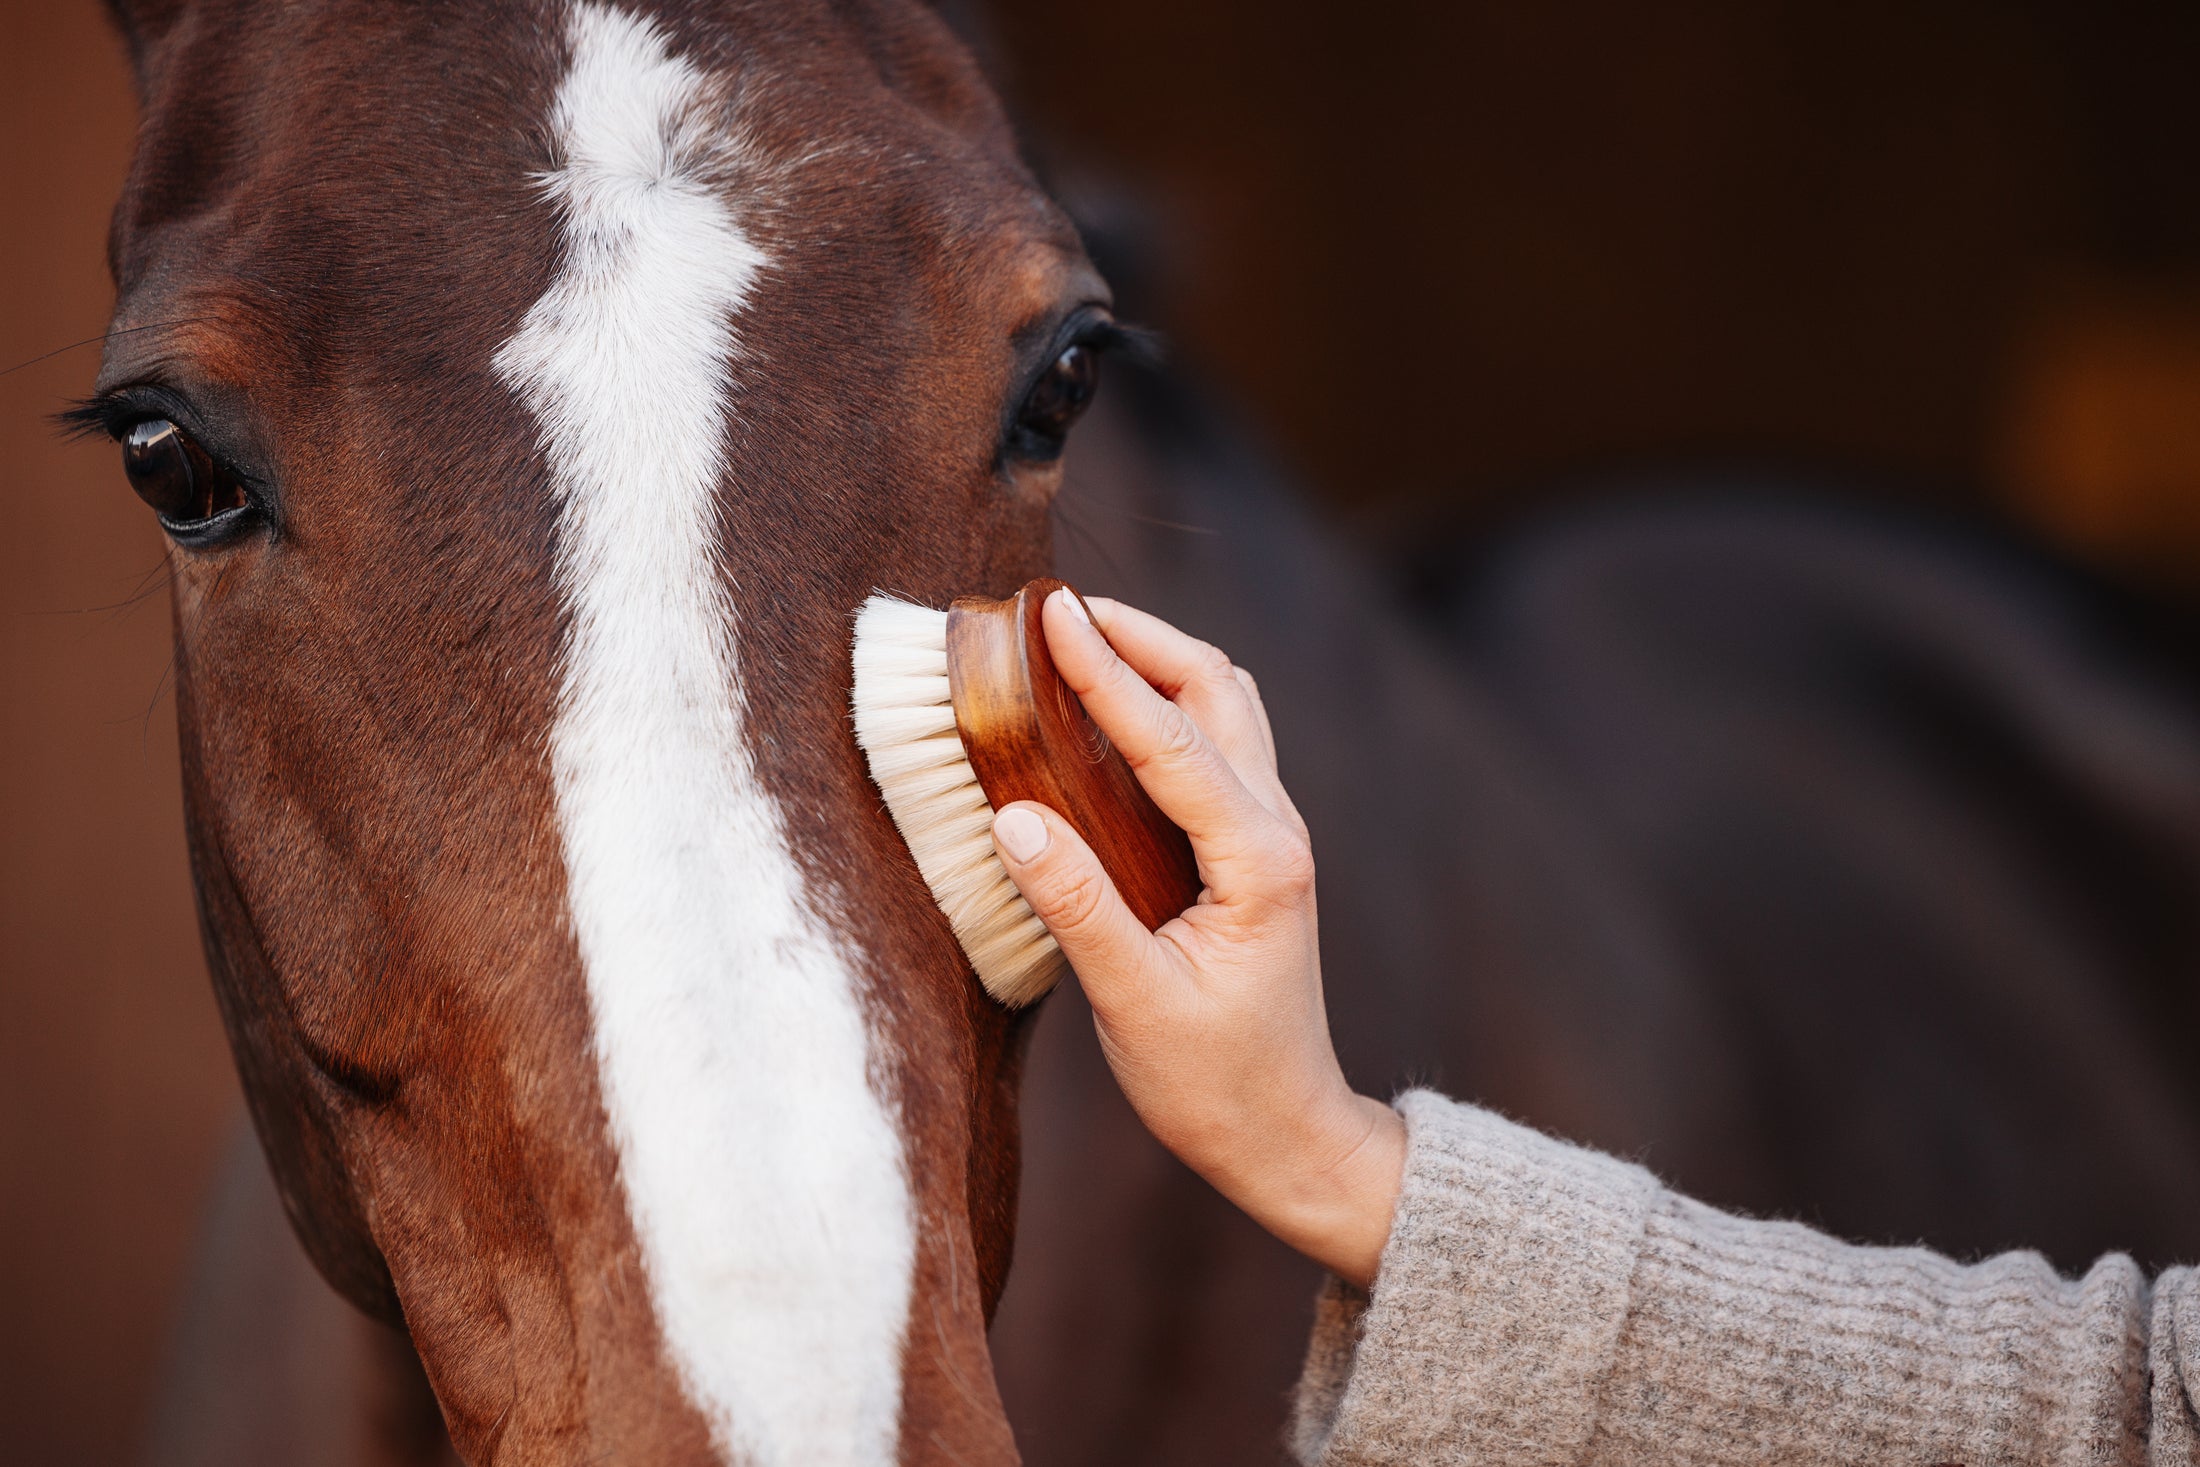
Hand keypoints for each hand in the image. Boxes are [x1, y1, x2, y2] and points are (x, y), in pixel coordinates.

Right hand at [988, 588, 1404, 1286]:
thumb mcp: (1136, 1005)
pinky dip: (1164, 703)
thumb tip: (1014, 818)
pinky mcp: (1252, 847)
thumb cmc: (1216, 1085)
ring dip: (1158, 659)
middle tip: (1054, 609)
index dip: (1106, 670)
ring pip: (1224, 706)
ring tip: (1077, 639)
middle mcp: (1276, 830)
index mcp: (1259, 860)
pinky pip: (1214, 744)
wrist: (1287, 1135)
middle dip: (1139, 635)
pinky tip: (1108, 711)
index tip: (1049, 613)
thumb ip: (1077, 908)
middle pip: (1216, 688)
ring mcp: (1271, 833)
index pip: (1171, 739)